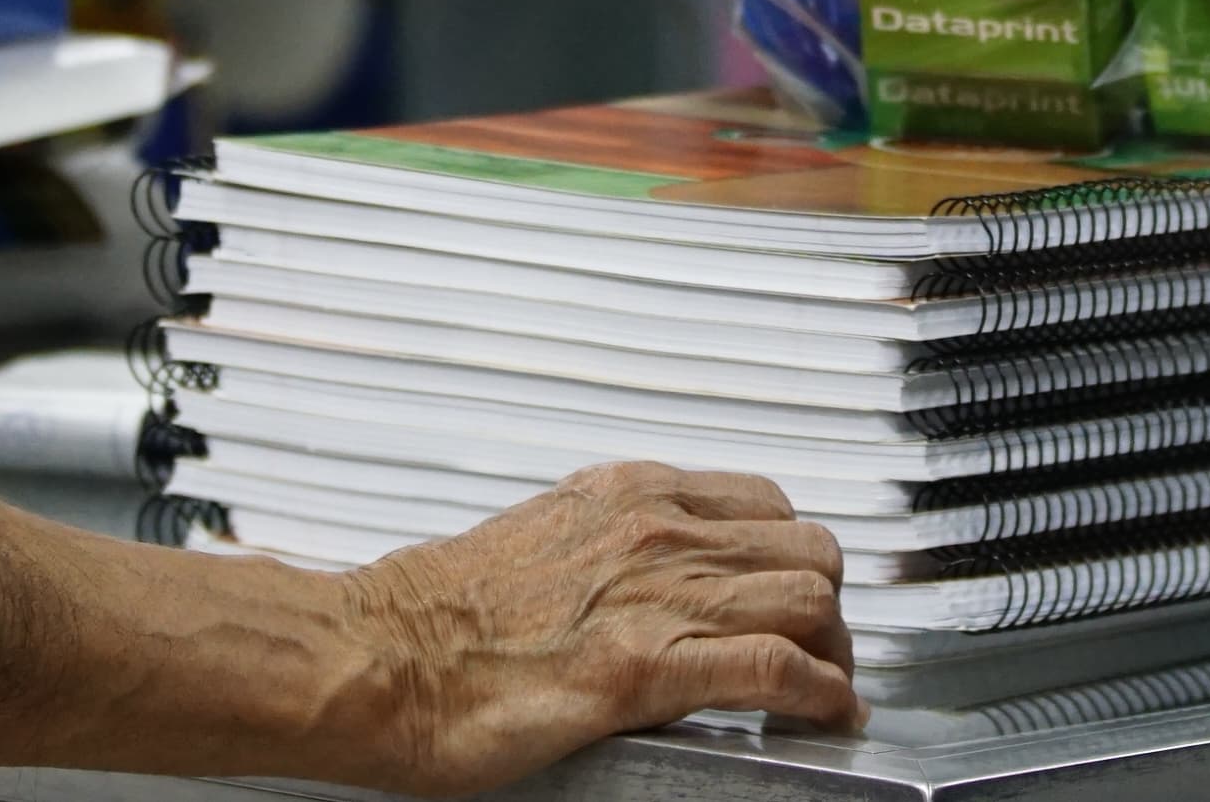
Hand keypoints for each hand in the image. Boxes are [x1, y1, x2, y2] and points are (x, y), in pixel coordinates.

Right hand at [339, 462, 861, 793]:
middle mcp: (654, 530)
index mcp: (627, 494)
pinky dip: (820, 693)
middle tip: (824, 652)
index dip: (797, 557)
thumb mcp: (541, 539)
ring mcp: (654, 596)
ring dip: (836, 652)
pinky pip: (774, 668)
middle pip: (807, 548)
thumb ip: (608, 546)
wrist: (373, 658)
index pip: (765, 505)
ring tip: (830, 691)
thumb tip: (647, 575)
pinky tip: (827, 715)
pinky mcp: (643, 668)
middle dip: (831, 605)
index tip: (800, 595)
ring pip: (809, 599)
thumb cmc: (432, 616)